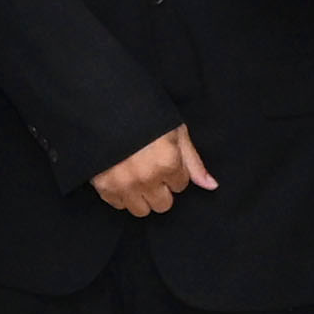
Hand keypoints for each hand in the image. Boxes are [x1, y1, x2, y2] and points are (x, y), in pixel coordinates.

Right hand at [91, 122, 214, 216]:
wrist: (105, 104)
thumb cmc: (144, 113)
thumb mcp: (175, 131)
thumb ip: (193, 162)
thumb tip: (211, 186)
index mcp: (167, 162)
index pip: (180, 185)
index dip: (174, 170)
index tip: (164, 157)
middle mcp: (146, 178)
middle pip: (163, 204)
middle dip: (160, 188)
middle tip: (151, 168)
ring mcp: (123, 184)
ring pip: (141, 210)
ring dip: (141, 195)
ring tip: (136, 174)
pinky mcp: (103, 186)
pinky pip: (118, 205)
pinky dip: (121, 194)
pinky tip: (120, 175)